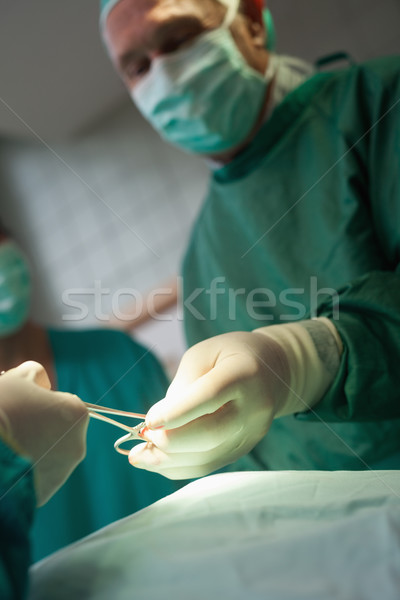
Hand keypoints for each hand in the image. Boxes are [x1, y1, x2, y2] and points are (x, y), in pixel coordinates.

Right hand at [0, 361, 88, 505]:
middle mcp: (78, 445)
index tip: (22, 404)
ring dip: (33, 449)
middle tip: (13, 424)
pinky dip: (25, 470)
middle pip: (58, 430)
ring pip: (49, 454)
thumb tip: (42, 384)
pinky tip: (8, 462)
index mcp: (77, 413)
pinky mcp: (45, 494)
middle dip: (39, 427)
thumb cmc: (2, 408)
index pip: (63, 402)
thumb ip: (36, 373)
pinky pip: (37, 476)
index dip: (41, 401)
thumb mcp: (17, 377)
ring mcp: (63, 472)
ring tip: (8, 444)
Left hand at [129, 321, 339, 478]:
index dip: (176, 412)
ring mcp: (252, 433)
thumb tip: (160, 423)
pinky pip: (209, 465)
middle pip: (210, 434)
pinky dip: (179, 467)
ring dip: (167, 461)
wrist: (273, 371)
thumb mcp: (204, 354)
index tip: (148, 421)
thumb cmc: (230, 355)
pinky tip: (157, 461)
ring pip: (207, 457)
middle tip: (143, 435)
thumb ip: (183, 384)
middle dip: (170, 441)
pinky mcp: (244, 448)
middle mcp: (254, 408)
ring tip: (139, 456)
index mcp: (244, 374)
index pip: (210, 396)